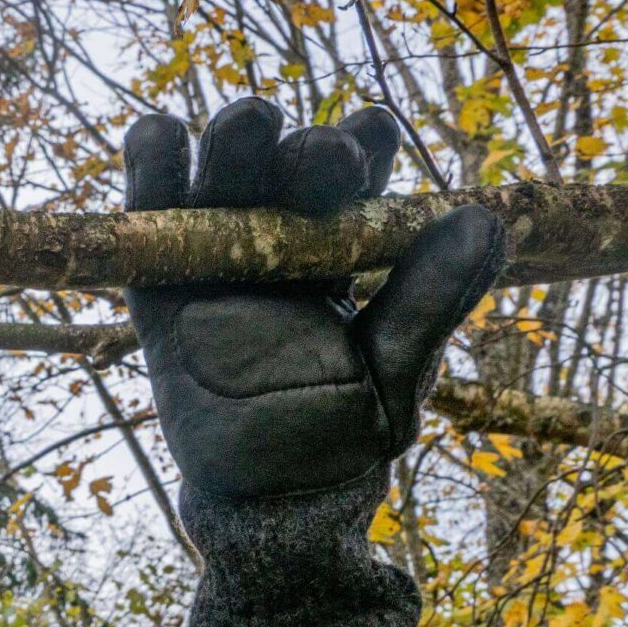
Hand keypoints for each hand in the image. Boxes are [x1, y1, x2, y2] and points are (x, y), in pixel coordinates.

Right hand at [122, 98, 505, 499]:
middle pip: (281, 165)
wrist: (271, 500)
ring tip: (250, 126)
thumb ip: (430, 301)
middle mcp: (274, 243)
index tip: (373, 137)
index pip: (351, 177)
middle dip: (300, 149)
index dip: (361, 145)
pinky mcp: (158, 291)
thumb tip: (483, 219)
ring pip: (214, 178)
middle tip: (323, 159)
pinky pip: (144, 220)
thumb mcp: (398, 374)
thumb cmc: (342, 436)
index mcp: (338, 252)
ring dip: (229, 144)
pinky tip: (161, 138)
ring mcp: (214, 262)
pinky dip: (148, 169)